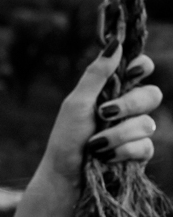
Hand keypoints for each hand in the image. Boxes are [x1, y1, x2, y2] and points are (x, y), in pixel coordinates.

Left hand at [36, 41, 162, 191]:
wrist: (64, 175)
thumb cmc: (66, 138)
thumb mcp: (76, 103)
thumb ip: (96, 74)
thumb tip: (115, 42)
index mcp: (112, 91)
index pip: (141, 68)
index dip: (142, 66)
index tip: (132, 71)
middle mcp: (128, 108)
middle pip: (152, 94)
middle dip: (128, 105)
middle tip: (104, 113)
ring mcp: (135, 131)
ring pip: (147, 123)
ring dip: (118, 134)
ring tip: (95, 144)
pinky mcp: (138, 153)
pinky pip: (145, 147)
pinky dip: (122, 151)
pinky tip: (105, 157)